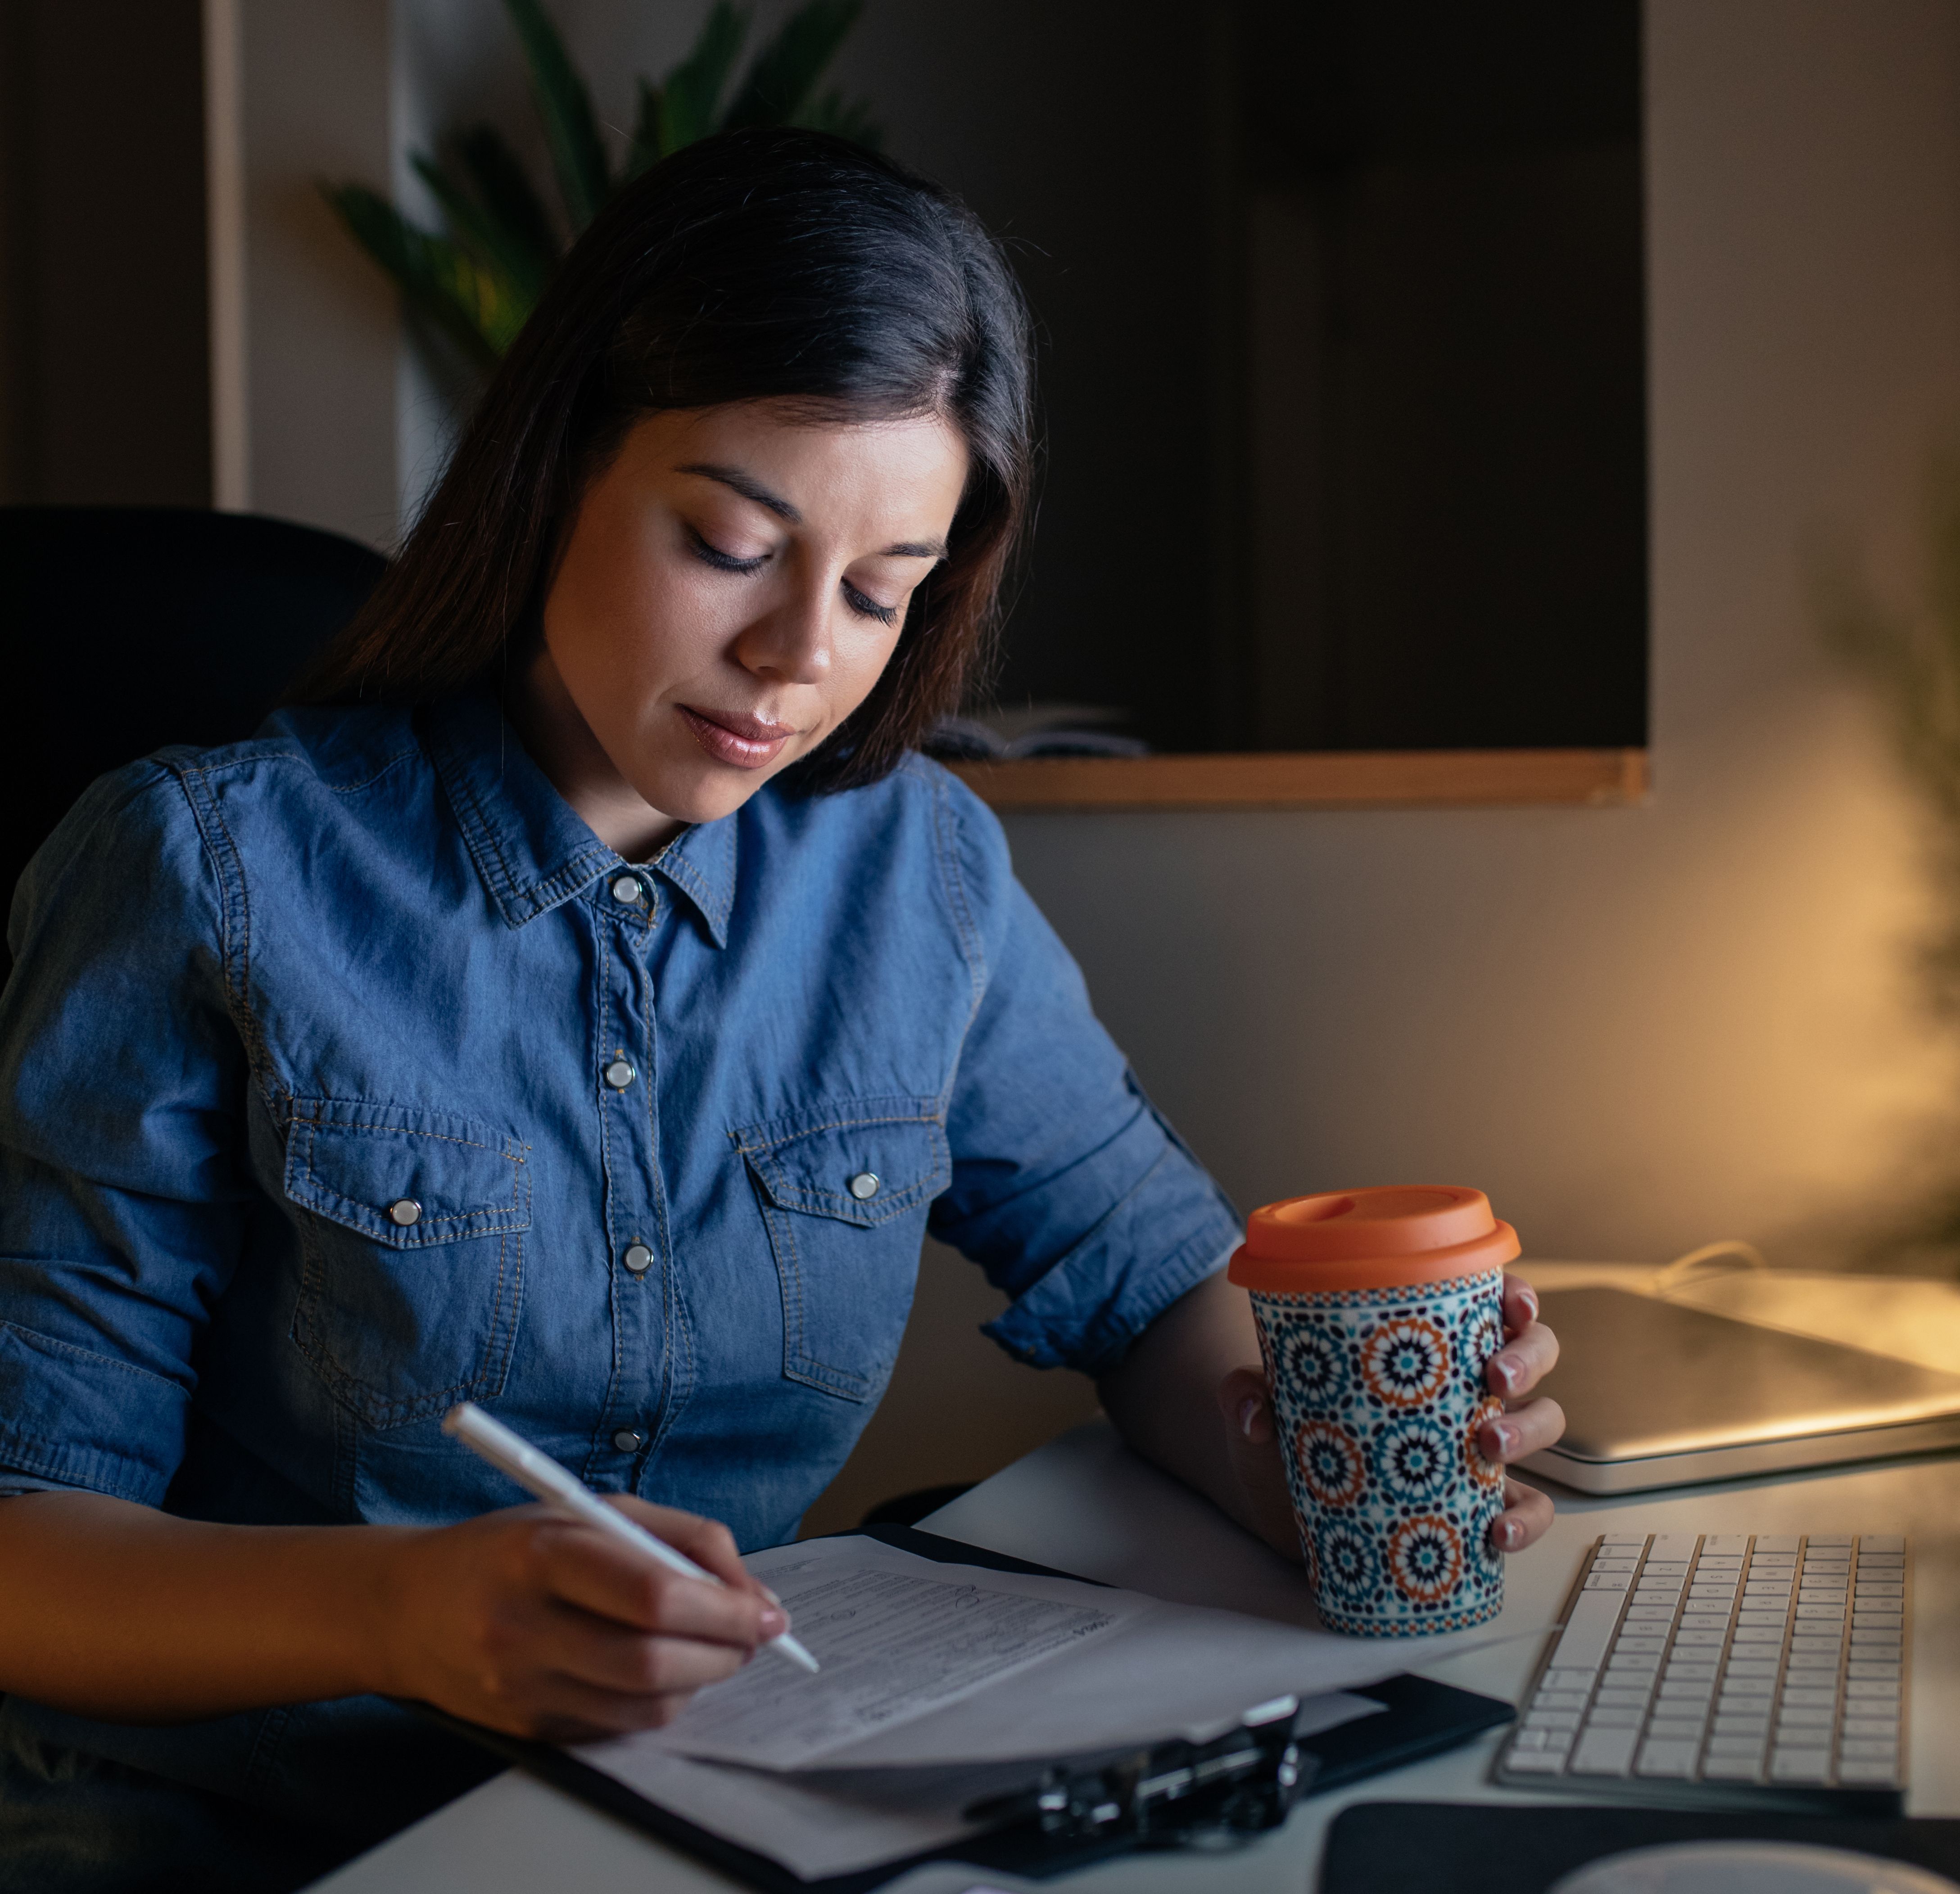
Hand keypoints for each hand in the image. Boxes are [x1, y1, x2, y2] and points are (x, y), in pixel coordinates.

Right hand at [370, 1497, 785, 1741]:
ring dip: (701, 1681)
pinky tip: (663, 1670)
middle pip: (653, 1661)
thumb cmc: (509, 1547)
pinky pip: (617, 1727)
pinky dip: (659, 1703)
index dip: (724, 1607)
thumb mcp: (588, 1509)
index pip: (652, 1594)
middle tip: (753, 1635)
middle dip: (724, 1651)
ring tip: (714, 1650)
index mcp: (542, 1555)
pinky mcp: (526, 1728)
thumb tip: (750, 1589)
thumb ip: (677, 1537)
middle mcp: (524, 1627)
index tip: (766, 1610)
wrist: (407, 1608)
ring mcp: (520, 1687)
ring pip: (644, 1706)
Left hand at [1214, 1272, 1564, 1560]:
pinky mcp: (1475, 1503)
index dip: (1515, 1297)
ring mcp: (1476, 1445)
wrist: (1282, 1501)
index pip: (1486, 1303)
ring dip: (1529, 1430)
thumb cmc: (1288, 1430)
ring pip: (1540, 1423)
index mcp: (1425, 1345)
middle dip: (1528, 1358)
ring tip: (1490, 1446)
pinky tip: (1499, 1532)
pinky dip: (1525, 1520)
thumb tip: (1253, 1413)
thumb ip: (1245, 1394)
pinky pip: (1524, 1508)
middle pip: (1531, 1354)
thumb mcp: (1261, 1402)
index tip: (1512, 1306)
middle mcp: (1462, 1387)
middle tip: (1495, 1378)